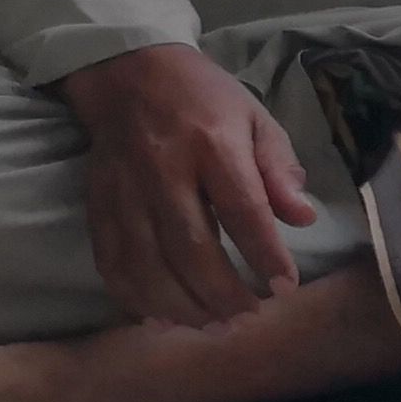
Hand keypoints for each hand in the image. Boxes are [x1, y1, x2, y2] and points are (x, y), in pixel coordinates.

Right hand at [56, 44, 319, 326]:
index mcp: (212, 143)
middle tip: (246, 318)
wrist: (129, 74)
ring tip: (210, 327)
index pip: (242, 209)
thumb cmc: (206, 101)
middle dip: (220, 293)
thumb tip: (303, 218)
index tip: (284, 287)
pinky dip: (133, 297)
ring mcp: (124, 190)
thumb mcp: (256, 119)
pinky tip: (160, 319)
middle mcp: (163, 169)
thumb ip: (280, 169)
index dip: (264, 253)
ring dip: (179, 305)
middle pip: (190, 246)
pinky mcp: (96, 204)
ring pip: (146, 263)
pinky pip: (110, 261)